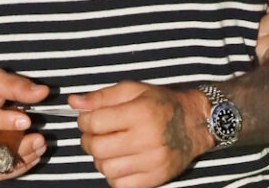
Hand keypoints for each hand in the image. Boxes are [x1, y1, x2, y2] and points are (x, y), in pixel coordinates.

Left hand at [71, 81, 213, 187]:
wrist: (195, 123)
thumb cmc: (162, 103)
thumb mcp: (135, 90)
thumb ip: (103, 96)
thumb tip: (73, 102)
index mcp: (141, 111)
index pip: (95, 122)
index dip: (84, 120)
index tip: (88, 119)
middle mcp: (146, 137)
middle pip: (97, 148)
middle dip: (89, 140)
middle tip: (96, 133)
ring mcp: (151, 161)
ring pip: (105, 168)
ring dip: (101, 158)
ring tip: (111, 146)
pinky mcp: (153, 179)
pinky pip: (118, 184)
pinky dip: (114, 173)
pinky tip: (122, 160)